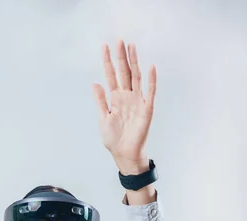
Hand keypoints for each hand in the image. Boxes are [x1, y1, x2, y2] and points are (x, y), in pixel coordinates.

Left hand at [93, 39, 155, 166]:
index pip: (111, 75)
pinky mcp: (147, 109)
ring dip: (134, 62)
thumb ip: (100, 101)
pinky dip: (151, 80)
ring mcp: (137, 101)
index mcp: (115, 98)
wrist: (124, 153)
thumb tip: (95, 83)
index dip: (107, 61)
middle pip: (124, 72)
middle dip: (121, 57)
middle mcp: (126, 96)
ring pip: (136, 77)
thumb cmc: (114, 139)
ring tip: (132, 47)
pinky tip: (150, 67)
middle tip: (119, 40)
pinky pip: (150, 92)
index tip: (104, 46)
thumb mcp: (103, 118)